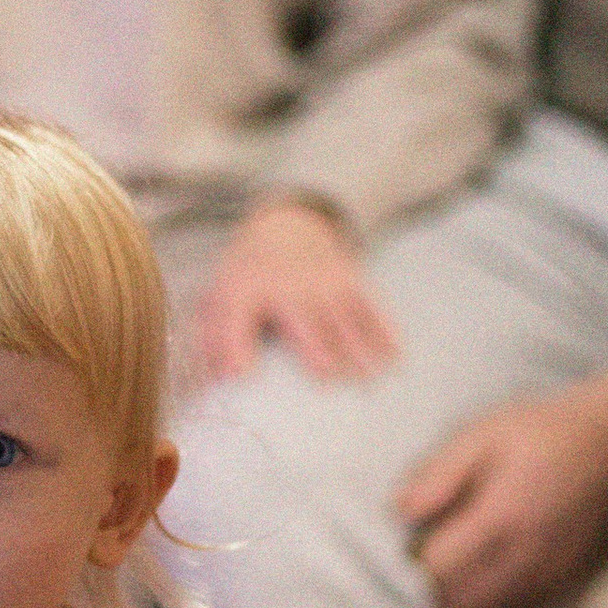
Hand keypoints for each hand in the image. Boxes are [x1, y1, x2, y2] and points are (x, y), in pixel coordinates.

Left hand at [194, 200, 399, 384]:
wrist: (287, 226)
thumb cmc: (249, 276)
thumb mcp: (219, 297)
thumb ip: (213, 340)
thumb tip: (217, 381)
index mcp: (245, 289)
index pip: (236, 318)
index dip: (235, 345)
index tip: (239, 375)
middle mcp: (286, 284)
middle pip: (302, 320)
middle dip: (315, 347)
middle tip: (327, 380)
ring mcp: (322, 280)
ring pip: (341, 318)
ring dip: (356, 347)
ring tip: (366, 379)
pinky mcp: (350, 279)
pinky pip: (370, 305)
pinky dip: (383, 328)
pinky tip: (394, 354)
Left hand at [395, 383, 607, 607]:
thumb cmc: (540, 432)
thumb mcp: (481, 435)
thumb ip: (439, 474)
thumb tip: (399, 511)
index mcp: (500, 516)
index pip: (437, 568)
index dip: (408, 564)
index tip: (396, 548)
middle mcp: (524, 553)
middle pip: (456, 599)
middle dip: (427, 587)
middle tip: (414, 559)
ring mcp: (544, 570)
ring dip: (454, 595)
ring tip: (443, 561)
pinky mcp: (557, 576)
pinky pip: (509, 601)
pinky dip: (485, 593)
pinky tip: (476, 565)